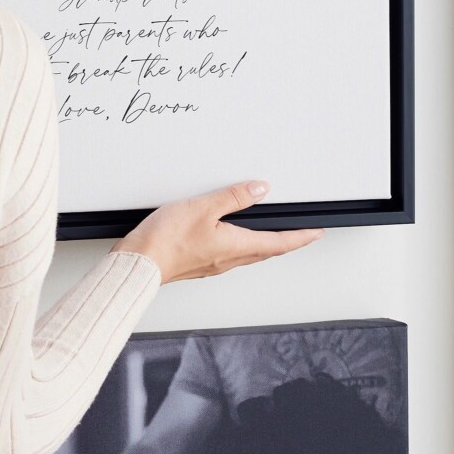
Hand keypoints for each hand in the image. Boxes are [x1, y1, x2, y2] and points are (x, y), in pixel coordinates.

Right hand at [117, 181, 318, 282]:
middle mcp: (228, 260)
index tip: (316, 233)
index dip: (301, 237)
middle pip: (266, 251)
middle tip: (301, 235)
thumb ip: (233, 197)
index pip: (279, 243)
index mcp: (236, 247)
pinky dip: (242, 246)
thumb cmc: (165, 241)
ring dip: (265, 245)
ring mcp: (213, 264)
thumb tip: (259, 190)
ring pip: (249, 254)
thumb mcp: (203, 207)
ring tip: (273, 236)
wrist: (138, 264)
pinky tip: (234, 238)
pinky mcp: (199, 264)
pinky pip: (230, 255)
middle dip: (286, 242)